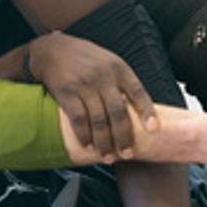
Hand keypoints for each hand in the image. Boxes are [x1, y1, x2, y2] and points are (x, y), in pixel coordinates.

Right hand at [28, 31, 155, 161]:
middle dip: (123, 136)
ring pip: (98, 119)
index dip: (147, 111)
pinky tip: (88, 145)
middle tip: (127, 153)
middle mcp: (103, 77)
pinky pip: (78, 119)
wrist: (53, 49)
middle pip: (118, 112)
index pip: (138, 92)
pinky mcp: (66, 92)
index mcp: (118, 69)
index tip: (153, 129)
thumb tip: (139, 112)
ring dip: (104, 142)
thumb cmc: (85, 59)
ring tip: (108, 156)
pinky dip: (84, 135)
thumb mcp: (109, 62)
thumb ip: (122, 83)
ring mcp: (84, 84)